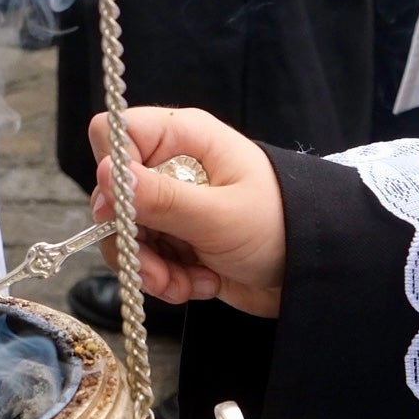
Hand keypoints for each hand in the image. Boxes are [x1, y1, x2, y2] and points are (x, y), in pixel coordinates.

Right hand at [86, 107, 285, 315]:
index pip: (115, 134)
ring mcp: (173, 205)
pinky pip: (147, 259)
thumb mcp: (219, 215)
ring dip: (151, 268)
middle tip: (159, 268)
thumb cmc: (281, 225)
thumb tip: (104, 175)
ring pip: (126, 234)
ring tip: (185, 284)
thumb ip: (161, 198)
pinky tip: (200, 283)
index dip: (112, 175)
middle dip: (132, 240)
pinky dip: (168, 279)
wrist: (313, 272)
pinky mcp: (177, 239)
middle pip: (113, 195)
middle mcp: (172, 166)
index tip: (126, 215)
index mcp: (183, 138)